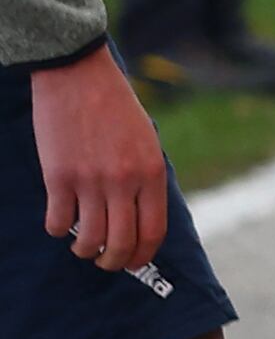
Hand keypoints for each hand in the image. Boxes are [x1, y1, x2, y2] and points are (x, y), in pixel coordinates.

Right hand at [32, 50, 165, 276]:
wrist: (78, 76)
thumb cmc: (115, 107)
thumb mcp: (147, 142)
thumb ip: (145, 178)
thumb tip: (140, 215)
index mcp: (151, 173)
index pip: (153, 231)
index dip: (142, 254)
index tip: (134, 262)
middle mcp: (123, 182)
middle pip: (122, 242)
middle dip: (114, 262)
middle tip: (106, 262)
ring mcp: (90, 181)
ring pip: (89, 238)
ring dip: (85, 250)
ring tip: (82, 247)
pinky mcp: (58, 176)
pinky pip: (58, 220)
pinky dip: (57, 229)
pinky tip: (58, 224)